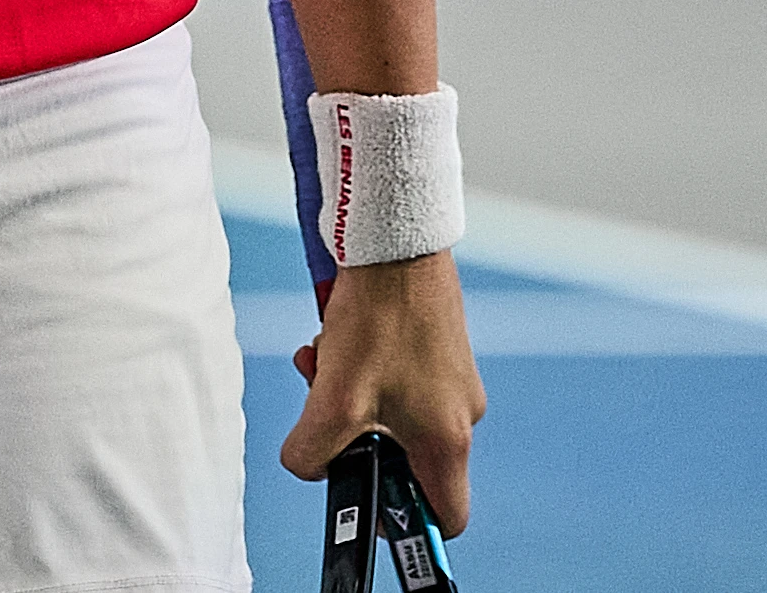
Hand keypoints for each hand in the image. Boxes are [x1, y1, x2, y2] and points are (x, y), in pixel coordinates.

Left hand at [281, 249, 486, 530]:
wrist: (395, 245)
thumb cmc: (376, 319)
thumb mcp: (333, 398)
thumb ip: (314, 450)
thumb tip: (306, 465)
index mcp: (448, 441)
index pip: (446, 515)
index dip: (408, 522)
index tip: (369, 502)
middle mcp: (461, 415)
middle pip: (403, 460)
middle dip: (355, 439)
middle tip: (327, 410)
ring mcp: (452, 381)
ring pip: (389, 414)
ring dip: (347, 395)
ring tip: (324, 358)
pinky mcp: (437, 351)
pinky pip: (392, 379)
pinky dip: (357, 367)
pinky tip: (333, 336)